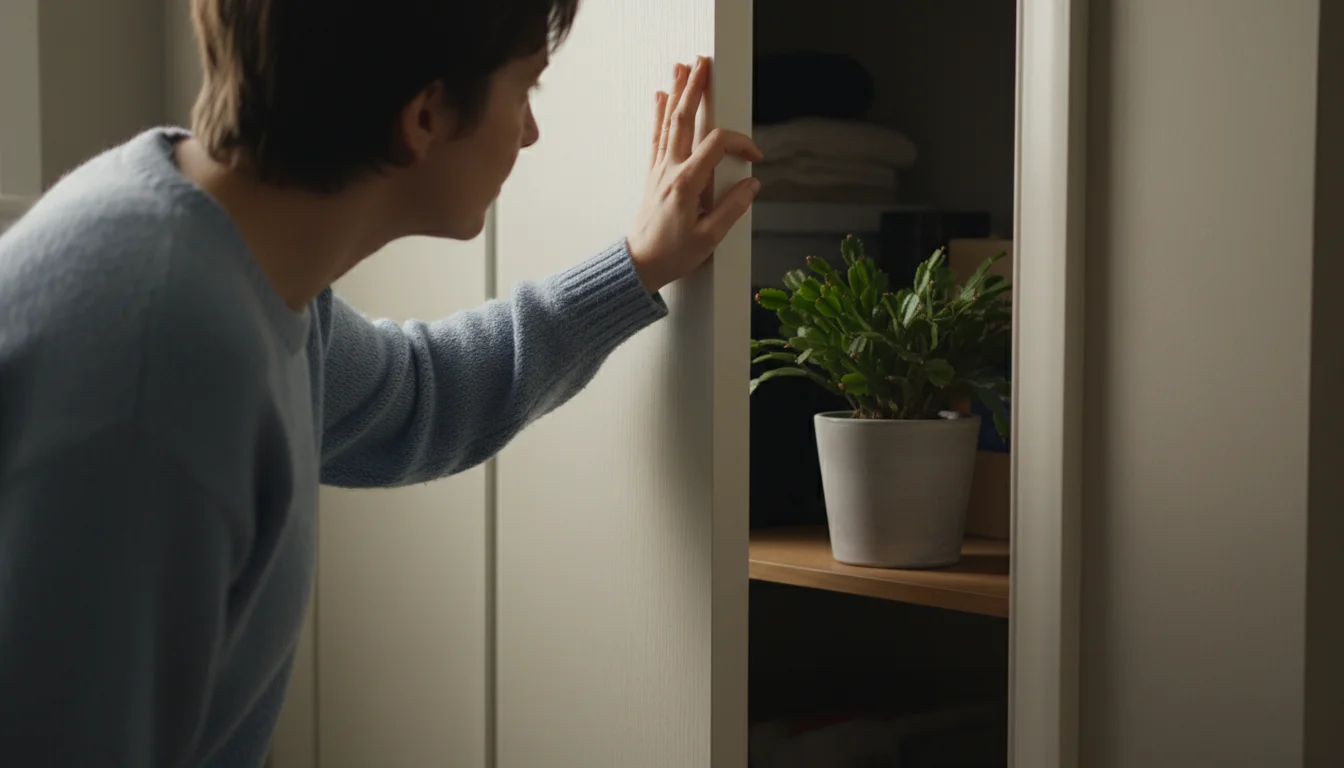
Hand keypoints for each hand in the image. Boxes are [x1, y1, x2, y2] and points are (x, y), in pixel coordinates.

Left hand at [627, 56, 763, 292]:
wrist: (639, 265)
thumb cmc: (672, 254)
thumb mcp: (710, 237)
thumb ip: (733, 208)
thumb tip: (752, 185)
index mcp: (686, 183)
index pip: (717, 146)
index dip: (741, 144)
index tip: (755, 158)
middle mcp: (669, 170)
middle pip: (684, 119)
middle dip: (695, 88)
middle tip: (703, 63)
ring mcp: (659, 170)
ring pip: (668, 122)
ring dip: (676, 92)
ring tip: (682, 67)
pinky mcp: (654, 174)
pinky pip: (657, 136)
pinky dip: (660, 114)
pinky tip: (661, 97)